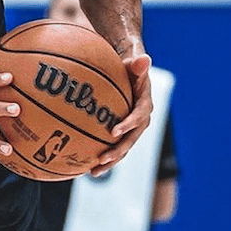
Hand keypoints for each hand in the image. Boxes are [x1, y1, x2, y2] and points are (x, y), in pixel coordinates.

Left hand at [91, 51, 152, 175]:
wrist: (130, 73)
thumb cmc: (129, 66)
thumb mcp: (133, 63)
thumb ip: (138, 63)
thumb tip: (144, 58)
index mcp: (145, 105)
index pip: (139, 117)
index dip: (128, 125)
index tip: (114, 131)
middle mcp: (141, 120)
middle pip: (131, 140)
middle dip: (118, 151)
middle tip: (102, 160)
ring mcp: (131, 129)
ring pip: (123, 148)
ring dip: (110, 162)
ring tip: (93, 172)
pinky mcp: (122, 133)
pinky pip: (113, 146)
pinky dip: (102, 157)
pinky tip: (85, 166)